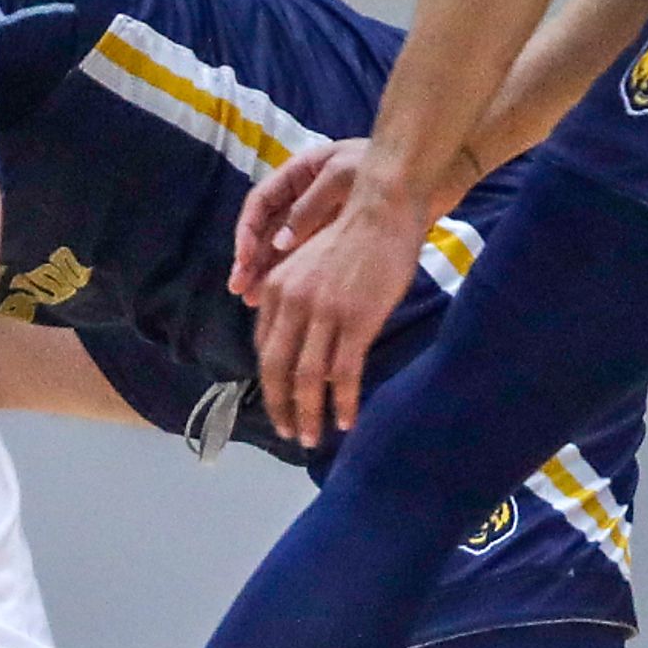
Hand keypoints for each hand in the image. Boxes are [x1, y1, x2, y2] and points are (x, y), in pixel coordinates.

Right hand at [234, 135, 367, 300]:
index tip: (244, 257)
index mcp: (297, 174)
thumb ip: (310, 207)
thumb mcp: (342, 176)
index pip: (260, 202)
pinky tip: (281, 298)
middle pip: (266, 230)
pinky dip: (291, 277)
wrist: (421, 177)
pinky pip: (303, 258)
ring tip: (252, 300)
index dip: (248, 230)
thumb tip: (280, 244)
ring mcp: (315, 218)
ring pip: (281, 248)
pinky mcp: (331, 238)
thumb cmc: (381, 166)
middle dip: (251, 259)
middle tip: (240, 288)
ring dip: (266, 272)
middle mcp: (299, 197)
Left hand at [251, 162, 432, 446]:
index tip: (280, 404)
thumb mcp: (310, 264)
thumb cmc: (353, 236)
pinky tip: (346, 421)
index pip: (264, 347)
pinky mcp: (355, 320)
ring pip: (308, 378)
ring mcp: (323, 312)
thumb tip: (296, 337)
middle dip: (281, 408)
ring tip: (314, 438)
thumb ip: (297, 297)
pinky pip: (343, 374)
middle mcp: (292, 301)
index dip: (270, 382)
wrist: (382, 209)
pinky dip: (342, 403)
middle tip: (291, 434)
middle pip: (277, 368)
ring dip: (309, 415)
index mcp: (276, 287)